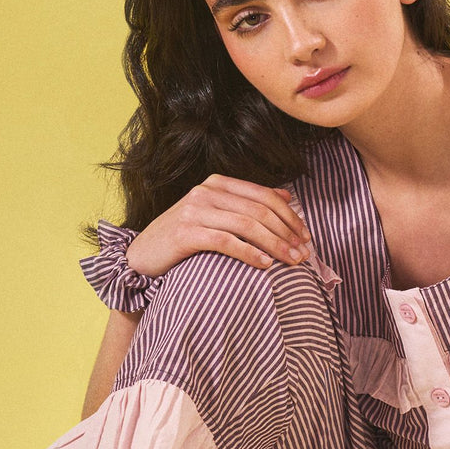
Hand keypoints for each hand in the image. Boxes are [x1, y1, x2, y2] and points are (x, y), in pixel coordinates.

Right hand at [124, 176, 312, 276]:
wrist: (142, 256)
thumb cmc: (184, 239)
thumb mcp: (216, 215)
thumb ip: (247, 203)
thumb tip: (286, 195)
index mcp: (217, 184)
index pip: (264, 196)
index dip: (290, 216)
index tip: (306, 237)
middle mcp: (206, 192)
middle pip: (259, 210)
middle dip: (287, 232)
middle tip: (304, 254)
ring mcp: (194, 210)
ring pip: (247, 224)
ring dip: (275, 244)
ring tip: (291, 261)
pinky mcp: (186, 233)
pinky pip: (226, 241)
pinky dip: (249, 253)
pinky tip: (265, 265)